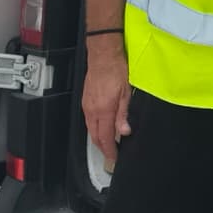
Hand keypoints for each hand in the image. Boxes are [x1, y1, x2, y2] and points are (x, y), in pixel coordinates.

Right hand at [81, 39, 132, 169]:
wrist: (103, 56)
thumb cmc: (117, 70)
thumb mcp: (127, 92)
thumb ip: (124, 114)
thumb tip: (124, 131)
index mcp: (103, 110)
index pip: (105, 137)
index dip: (109, 150)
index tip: (114, 157)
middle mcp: (92, 110)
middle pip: (95, 136)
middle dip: (102, 148)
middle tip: (110, 155)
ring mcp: (87, 105)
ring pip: (90, 129)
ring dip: (98, 138)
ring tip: (107, 145)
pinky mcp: (86, 100)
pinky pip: (89, 120)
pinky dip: (95, 128)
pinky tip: (101, 127)